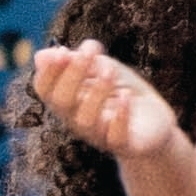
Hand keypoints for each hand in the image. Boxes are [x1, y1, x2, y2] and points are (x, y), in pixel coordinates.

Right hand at [15, 45, 195, 195]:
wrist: (154, 122)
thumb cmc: (121, 92)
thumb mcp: (102, 70)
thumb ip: (78, 62)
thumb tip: (41, 55)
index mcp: (67, 100)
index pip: (45, 90)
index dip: (49, 71)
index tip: (65, 51)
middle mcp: (77, 120)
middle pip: (62, 102)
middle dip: (73, 74)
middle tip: (90, 51)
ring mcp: (100, 135)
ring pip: (85, 120)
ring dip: (96, 92)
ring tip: (110, 71)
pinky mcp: (125, 145)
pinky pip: (116, 137)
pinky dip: (120, 116)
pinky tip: (125, 96)